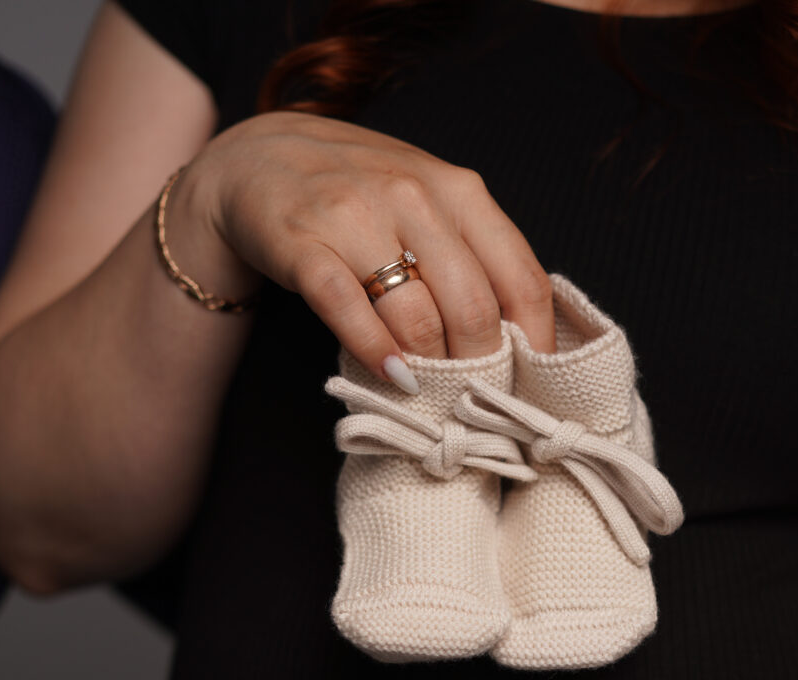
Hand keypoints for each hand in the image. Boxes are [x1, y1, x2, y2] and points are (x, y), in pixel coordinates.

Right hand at [171, 111, 555, 382]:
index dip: (535, 344)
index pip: (521, 278)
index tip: (534, 384)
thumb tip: (526, 339)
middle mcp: (412, 196)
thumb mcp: (431, 207)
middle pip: (472, 307)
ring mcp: (355, 217)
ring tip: (438, 396)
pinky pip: (348, 310)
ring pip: (415, 316)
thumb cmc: (362, 196)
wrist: (262, 161)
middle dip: (481, 367)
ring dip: (431, 369)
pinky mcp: (302, 243)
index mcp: (459, 190)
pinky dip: (375, 353)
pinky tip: (393, 378)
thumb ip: (476, 257)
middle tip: (479, 400)